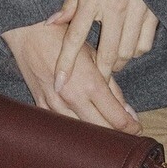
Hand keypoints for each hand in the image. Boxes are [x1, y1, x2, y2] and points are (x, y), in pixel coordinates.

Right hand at [2, 19, 141, 133]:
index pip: (117, 118)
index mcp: (90, 84)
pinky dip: (75, 128)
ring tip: (107, 129)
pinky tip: (82, 124)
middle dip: (118, 134)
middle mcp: (73, 98)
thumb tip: (127, 110)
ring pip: (82, 133)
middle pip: (102, 130)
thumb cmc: (65, 40)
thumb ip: (112, 86)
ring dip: (96, 133)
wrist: (29, 34)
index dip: (131, 127)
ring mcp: (55, 105)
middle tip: (127, 132)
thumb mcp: (94, 58)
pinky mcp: (42, 106)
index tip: (137, 128)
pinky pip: (62, 125)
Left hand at [50, 0, 158, 89]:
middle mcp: (115, 7)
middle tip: (96, 80)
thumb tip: (51, 23)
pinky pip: (144, 45)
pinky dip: (136, 51)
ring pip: (126, 53)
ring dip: (118, 62)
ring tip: (112, 60)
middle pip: (106, 54)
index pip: (75, 37)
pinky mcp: (154, 12)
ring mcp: (137, 10)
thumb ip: (70, 3)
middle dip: (100, 74)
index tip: (59, 82)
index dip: (65, 63)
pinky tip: (129, 47)